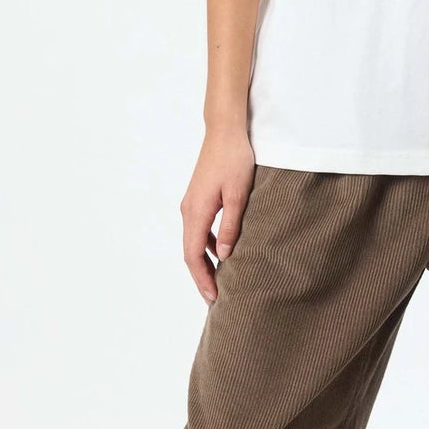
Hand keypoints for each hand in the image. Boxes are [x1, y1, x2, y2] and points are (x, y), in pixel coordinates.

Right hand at [180, 129, 256, 302]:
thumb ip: (231, 226)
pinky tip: (220, 253)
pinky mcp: (198, 198)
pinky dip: (206, 246)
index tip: (213, 298)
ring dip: (203, 262)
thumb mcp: (239, 194)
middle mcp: (188, 210)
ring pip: (193, 241)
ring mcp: (191, 204)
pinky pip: (198, 229)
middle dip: (201, 276)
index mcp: (196, 212)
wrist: (225, 130)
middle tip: (215, 299)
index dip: (202, 279)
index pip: (193, 255)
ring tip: (219, 281)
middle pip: (190, 252)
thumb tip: (223, 256)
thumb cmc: (235, 159)